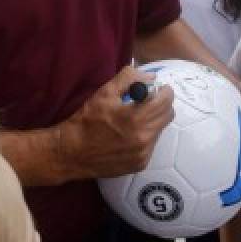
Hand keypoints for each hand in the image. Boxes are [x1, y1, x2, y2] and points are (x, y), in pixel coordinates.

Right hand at [54, 65, 174, 178]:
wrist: (72, 152)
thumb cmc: (87, 120)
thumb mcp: (104, 93)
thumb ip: (129, 79)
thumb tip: (150, 77)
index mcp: (136, 118)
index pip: (165, 101)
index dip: (165, 91)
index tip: (159, 88)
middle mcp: (144, 138)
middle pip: (168, 116)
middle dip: (161, 104)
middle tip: (149, 100)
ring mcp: (143, 154)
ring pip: (160, 130)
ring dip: (153, 120)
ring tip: (135, 118)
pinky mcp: (140, 164)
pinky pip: (152, 144)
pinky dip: (146, 136)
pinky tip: (129, 135)